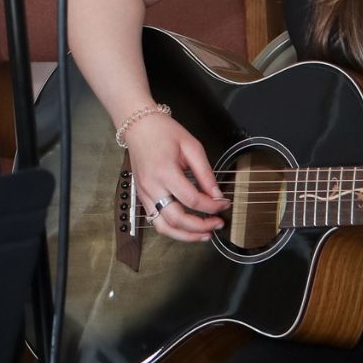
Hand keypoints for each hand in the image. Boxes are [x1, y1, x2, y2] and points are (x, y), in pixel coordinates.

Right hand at [124, 116, 228, 242]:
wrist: (139, 126)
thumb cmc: (164, 132)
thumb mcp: (191, 147)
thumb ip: (205, 173)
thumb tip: (216, 194)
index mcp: (165, 172)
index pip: (192, 199)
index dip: (212, 206)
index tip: (224, 204)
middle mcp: (152, 187)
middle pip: (177, 219)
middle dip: (201, 226)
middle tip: (217, 224)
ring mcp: (144, 194)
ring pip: (164, 227)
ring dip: (185, 236)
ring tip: (204, 235)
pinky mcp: (142, 197)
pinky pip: (156, 220)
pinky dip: (172, 229)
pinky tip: (187, 229)